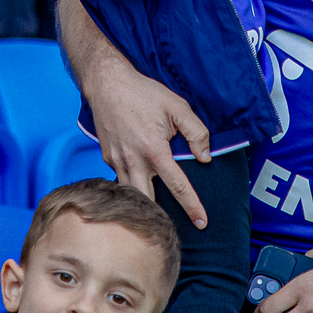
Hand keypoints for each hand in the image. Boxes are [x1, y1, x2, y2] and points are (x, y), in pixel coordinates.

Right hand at [87, 60, 212, 228]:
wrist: (107, 84)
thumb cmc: (144, 93)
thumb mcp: (177, 107)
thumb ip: (196, 132)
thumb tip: (204, 157)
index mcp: (154, 151)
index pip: (177, 187)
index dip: (192, 207)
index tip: (202, 223)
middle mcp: (134, 161)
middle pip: (148, 202)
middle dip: (161, 218)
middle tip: (176, 228)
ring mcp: (117, 162)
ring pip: (132, 194)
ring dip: (144, 205)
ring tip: (158, 214)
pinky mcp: (108, 158)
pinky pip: (122, 179)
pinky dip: (132, 185)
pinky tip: (141, 183)